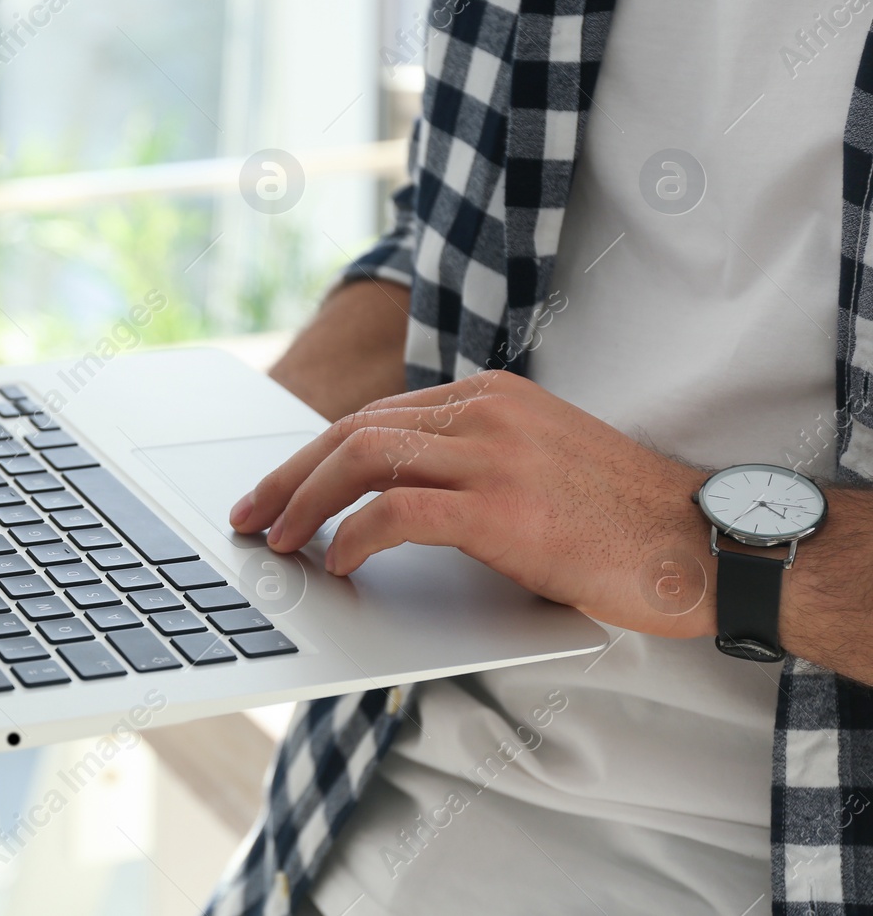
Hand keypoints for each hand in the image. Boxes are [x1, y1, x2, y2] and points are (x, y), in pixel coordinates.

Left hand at [228, 370, 714, 637]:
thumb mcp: (535, 466)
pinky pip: (400, 510)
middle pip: (354, 431)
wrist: (705, 541)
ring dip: (306, 501)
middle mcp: (485, 413)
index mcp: (489, 397)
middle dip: (289, 475)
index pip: (374, 417)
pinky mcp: (505, 508)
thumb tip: (384, 502)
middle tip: (250, 514)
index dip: (313, 454)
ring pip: (364, 457)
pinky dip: (355, 534)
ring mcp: (495, 456)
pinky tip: (340, 559)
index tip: (275, 488)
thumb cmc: (620, 518)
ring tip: (279, 539)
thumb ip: (467, 467)